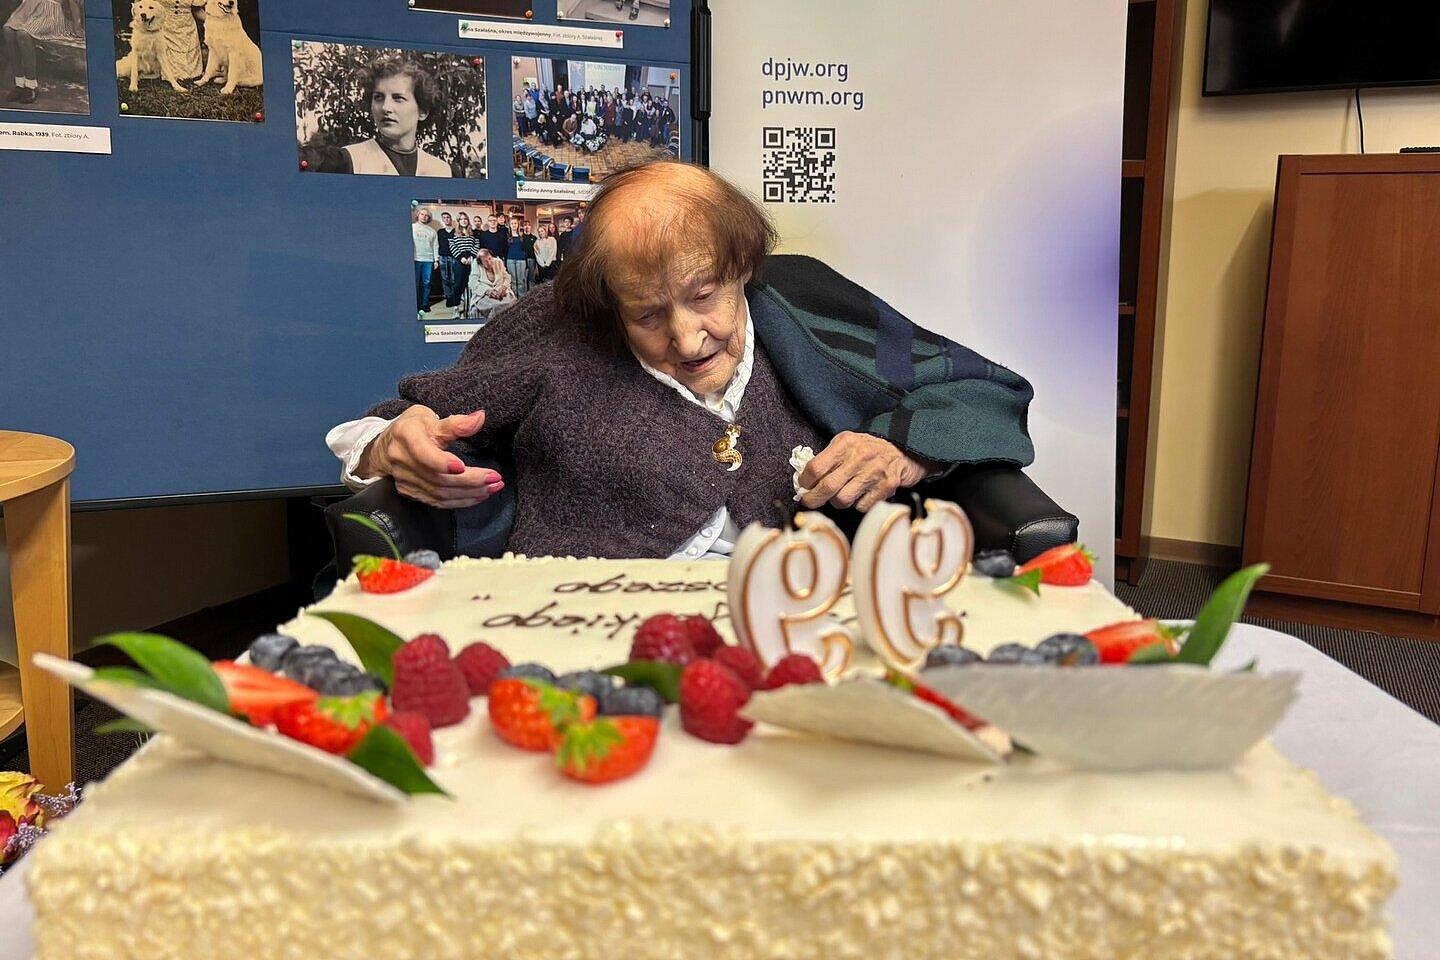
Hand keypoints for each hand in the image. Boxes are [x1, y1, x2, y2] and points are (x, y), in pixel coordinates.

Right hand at [358, 406, 504, 509]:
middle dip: (470, 481)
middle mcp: (402, 460)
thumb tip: (480, 418)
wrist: (386, 446)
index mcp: (406, 435)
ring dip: (470, 493)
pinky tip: (478, 496)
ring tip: (493, 487)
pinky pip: (437, 502)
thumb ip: (456, 423)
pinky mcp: (410, 492)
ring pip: (440, 493)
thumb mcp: (430, 418)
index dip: (442, 463)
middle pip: (437, 478)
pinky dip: (461, 501)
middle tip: (495, 479)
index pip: (423, 453)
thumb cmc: (412, 428)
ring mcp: (404, 479)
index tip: (463, 466)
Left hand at [798, 432, 938, 512]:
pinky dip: (856, 505)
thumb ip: (828, 457)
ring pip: (842, 500)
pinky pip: (861, 506)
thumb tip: (805, 479)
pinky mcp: (886, 487)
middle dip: (813, 499)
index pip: (816, 467)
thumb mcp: (847, 443)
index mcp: (846, 444)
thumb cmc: (869, 448)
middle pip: (827, 487)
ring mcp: (874, 473)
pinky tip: (860, 495)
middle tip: (808, 501)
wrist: (904, 449)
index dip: (805, 481)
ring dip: (836, 502)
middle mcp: (860, 457)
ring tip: (840, 495)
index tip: (803, 486)